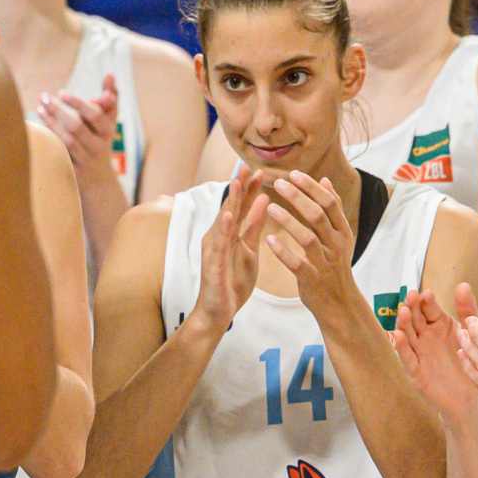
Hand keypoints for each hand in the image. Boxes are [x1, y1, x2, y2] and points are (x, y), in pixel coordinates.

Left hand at [38, 73, 120, 183]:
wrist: (99, 180)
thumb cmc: (102, 141)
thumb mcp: (110, 121)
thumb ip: (111, 98)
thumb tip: (110, 74)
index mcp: (108, 131)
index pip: (96, 115)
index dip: (79, 104)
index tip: (62, 93)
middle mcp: (98, 145)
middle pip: (78, 127)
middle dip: (59, 111)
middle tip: (45, 96)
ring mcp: (85, 159)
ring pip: (67, 139)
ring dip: (51, 121)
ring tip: (40, 106)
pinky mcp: (74, 169)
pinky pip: (60, 151)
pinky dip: (50, 136)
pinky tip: (40, 122)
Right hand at [191, 169, 268, 330]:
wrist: (217, 313)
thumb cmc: (232, 282)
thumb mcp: (249, 250)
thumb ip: (254, 226)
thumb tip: (264, 200)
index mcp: (229, 233)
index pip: (240, 206)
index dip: (250, 188)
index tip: (261, 169)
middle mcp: (218, 236)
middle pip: (230, 207)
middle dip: (239, 186)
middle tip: (247, 164)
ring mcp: (213, 249)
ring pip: (222, 221)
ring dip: (229, 201)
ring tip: (237, 181)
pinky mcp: (212, 264)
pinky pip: (218, 244)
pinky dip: (223, 228)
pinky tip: (228, 215)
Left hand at [262, 172, 359, 323]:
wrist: (339, 303)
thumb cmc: (335, 265)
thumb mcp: (340, 236)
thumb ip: (333, 209)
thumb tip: (325, 180)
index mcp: (342, 232)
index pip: (329, 203)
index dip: (311, 187)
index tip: (293, 174)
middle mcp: (336, 245)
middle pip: (318, 216)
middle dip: (298, 197)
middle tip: (278, 183)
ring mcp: (325, 263)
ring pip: (307, 238)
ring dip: (288, 221)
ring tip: (269, 208)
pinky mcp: (312, 280)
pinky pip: (297, 264)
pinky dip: (283, 252)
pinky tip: (269, 240)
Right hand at [393, 285, 477, 421]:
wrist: (470, 399)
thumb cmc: (469, 364)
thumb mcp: (471, 334)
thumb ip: (467, 310)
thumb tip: (462, 284)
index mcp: (439, 325)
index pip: (429, 309)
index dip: (426, 301)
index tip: (426, 293)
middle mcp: (426, 337)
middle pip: (415, 319)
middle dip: (412, 307)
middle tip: (411, 296)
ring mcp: (419, 353)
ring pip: (408, 336)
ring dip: (403, 323)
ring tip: (403, 312)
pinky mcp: (416, 372)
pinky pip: (407, 358)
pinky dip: (401, 348)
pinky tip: (397, 336)